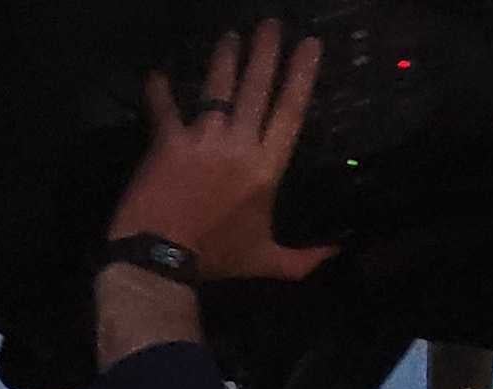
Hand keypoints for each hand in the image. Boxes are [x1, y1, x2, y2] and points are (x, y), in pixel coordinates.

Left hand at [107, 24, 336, 282]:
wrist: (161, 259)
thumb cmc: (215, 258)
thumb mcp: (264, 260)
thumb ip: (302, 259)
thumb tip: (336, 255)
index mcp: (266, 168)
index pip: (291, 112)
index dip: (302, 75)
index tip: (310, 45)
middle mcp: (239, 144)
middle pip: (257, 88)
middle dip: (266, 52)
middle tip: (271, 24)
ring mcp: (202, 139)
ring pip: (218, 89)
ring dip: (225, 60)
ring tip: (231, 36)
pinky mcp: (167, 143)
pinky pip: (164, 109)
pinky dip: (159, 91)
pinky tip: (156, 74)